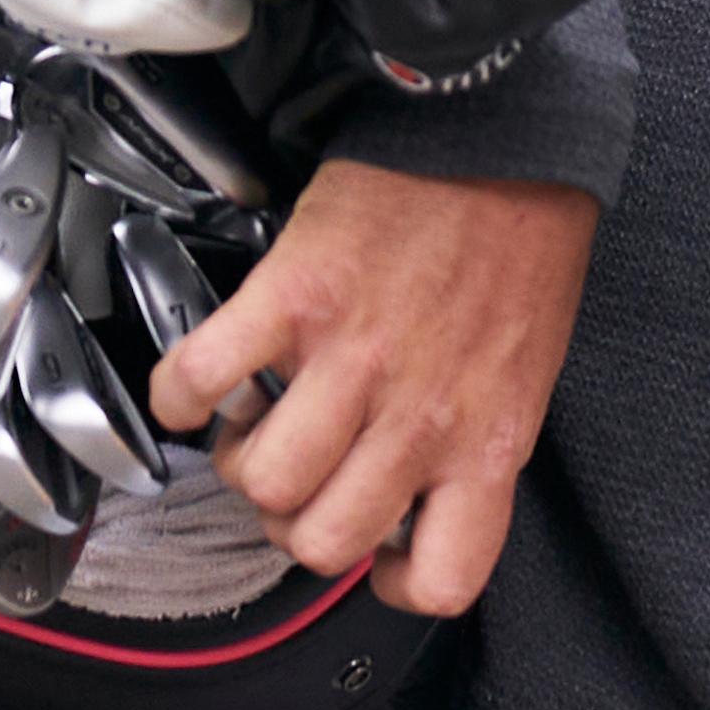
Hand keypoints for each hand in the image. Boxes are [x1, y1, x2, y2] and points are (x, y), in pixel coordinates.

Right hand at [148, 158, 600, 616]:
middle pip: (320, 542)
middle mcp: (421, 413)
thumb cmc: (524, 235)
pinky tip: (201, 381)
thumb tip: (418, 485)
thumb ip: (475, 431)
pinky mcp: (295, 296)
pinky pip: (203, 381)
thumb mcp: (527, 359)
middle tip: (302, 473)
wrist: (503, 129)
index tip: (376, 548)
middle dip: (296, 520)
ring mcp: (353, 357)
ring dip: (244, 460)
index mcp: (489, 436)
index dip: (394, 580)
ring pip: (263, 482)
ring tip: (257, 419)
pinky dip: (182, 393)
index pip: (444, 577)